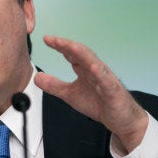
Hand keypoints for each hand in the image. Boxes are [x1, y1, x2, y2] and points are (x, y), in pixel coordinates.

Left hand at [34, 35, 147, 152]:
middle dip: (68, 45)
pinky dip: (100, 74)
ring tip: (71, 46)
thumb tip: (37, 77)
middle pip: (81, 53)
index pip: (71, 53)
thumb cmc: (99, 103)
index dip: (59, 46)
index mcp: (85, 69)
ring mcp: (105, 79)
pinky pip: (106, 81)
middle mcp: (95, 70)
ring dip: (83, 54)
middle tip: (54, 40)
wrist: (120, 119)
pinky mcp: (113, 91)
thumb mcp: (70, 94)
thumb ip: (54, 85)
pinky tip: (93, 68)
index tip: (46, 39)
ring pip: (94, 63)